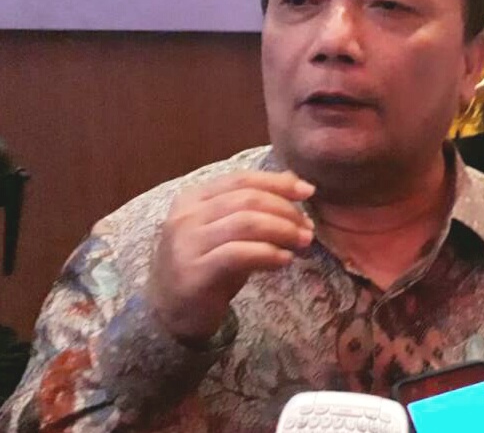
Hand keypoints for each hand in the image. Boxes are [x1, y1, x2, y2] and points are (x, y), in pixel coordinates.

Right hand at [148, 170, 315, 344]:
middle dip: (285, 210)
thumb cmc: (205, 265)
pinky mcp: (194, 272)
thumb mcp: (228, 230)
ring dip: (282, 230)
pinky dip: (268, 254)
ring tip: (303, 242)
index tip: (307, 191)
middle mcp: (186, 215)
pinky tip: (284, 260)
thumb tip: (292, 179)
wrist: (169, 311)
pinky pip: (238, 254)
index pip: (241, 179)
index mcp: (193, 197)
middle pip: (246, 199)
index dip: (277, 183)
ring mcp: (187, 243)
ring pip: (245, 223)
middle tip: (307, 227)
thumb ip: (253, 204)